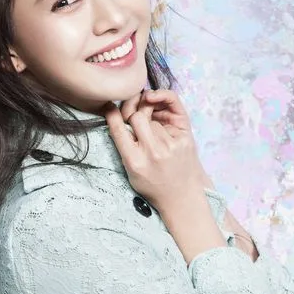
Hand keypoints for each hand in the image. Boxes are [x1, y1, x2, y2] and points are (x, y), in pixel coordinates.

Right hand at [102, 89, 206, 211]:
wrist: (181, 196)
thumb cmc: (153, 184)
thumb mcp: (130, 173)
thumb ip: (125, 148)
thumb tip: (119, 116)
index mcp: (135, 162)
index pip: (119, 130)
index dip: (111, 115)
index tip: (109, 106)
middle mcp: (153, 151)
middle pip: (136, 117)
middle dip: (132, 115)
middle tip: (134, 120)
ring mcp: (171, 144)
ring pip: (152, 115)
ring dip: (149, 118)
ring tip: (152, 130)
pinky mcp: (185, 137)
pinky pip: (170, 108)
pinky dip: (162, 101)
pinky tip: (154, 97)